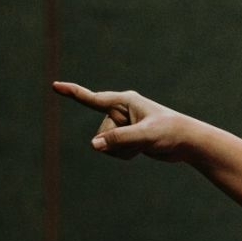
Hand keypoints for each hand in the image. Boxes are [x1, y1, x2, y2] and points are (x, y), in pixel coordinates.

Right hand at [52, 82, 189, 161]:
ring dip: (122, 151)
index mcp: (124, 101)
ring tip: (144, 144)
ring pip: (106, 144)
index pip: (93, 99)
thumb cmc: (169, 132)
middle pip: (102, 133)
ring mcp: (122, 124)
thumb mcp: (145, 136)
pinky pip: (114, 150)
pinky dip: (125, 154)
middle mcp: (120, 110)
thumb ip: (119, 140)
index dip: (73, 93)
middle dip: (117, 143)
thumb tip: (95, 146)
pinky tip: (141, 149)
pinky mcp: (126, 136)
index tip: (55, 86)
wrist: (186, 141)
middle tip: (143, 140)